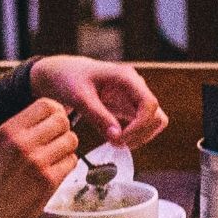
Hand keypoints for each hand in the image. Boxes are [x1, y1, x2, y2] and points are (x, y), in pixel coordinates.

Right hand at [0, 98, 77, 217]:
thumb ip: (22, 130)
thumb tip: (52, 116)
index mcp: (8, 130)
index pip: (46, 105)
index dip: (55, 113)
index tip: (54, 123)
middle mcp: (23, 142)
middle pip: (63, 121)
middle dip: (64, 130)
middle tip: (56, 143)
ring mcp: (37, 161)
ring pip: (71, 140)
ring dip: (67, 149)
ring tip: (54, 159)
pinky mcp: (49, 180)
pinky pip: (72, 162)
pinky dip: (67, 167)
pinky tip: (53, 174)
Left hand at [29, 56, 168, 149]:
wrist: (62, 73)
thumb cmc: (69, 80)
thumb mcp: (80, 98)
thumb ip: (99, 118)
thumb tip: (118, 138)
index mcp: (126, 77)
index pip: (149, 105)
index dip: (140, 126)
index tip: (120, 138)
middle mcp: (135, 86)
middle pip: (156, 116)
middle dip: (141, 134)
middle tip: (117, 143)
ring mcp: (134, 96)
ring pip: (153, 122)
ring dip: (140, 136)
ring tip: (116, 142)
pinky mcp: (129, 106)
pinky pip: (142, 124)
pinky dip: (133, 135)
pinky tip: (114, 138)